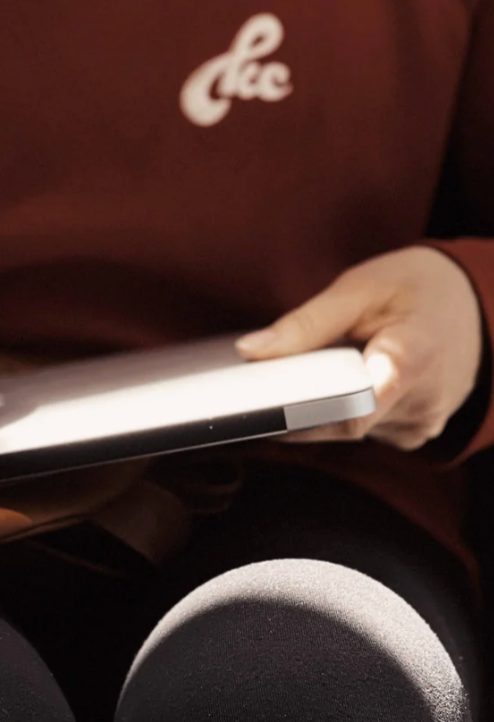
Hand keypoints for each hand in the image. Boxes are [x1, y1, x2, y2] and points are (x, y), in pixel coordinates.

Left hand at [235, 246, 483, 450]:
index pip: (354, 406)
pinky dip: (334, 409)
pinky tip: (325, 383)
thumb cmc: (416, 288)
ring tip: (297, 373)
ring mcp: (419, 424)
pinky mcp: (410, 433)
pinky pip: (359, 429)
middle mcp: (421, 403)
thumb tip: (250, 351)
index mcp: (412, 358)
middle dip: (294, 406)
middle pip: (340, 423)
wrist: (473, 305)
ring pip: (345, 429)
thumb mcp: (359, 288)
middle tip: (255, 385)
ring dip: (314, 406)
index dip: (303, 412)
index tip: (261, 403)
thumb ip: (304, 323)